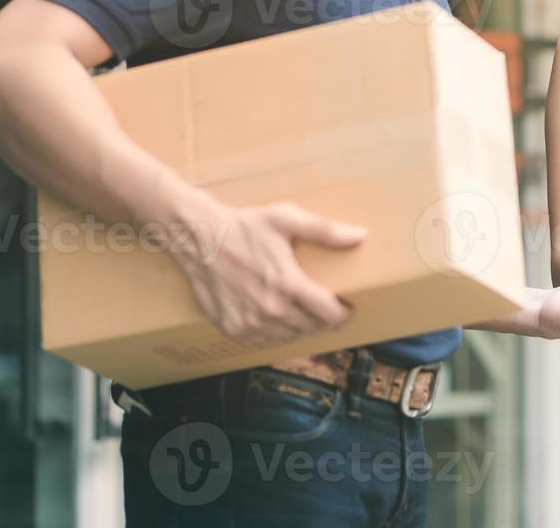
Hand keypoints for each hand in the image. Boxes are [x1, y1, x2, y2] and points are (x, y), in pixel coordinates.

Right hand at [169, 191, 366, 345]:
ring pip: (290, 336)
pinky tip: (279, 317)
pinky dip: (276, 332)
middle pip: (313, 327)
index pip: (330, 313)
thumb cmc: (245, 226)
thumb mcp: (287, 218)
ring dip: (303, 328)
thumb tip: (359, 236)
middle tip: (329, 309)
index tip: (349, 308)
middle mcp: (271, 309)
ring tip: (307, 313)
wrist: (200, 239)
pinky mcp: (234, 329)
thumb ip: (325, 230)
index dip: (345, 313)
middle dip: (326, 320)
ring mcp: (251, 323)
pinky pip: (265, 340)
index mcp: (288, 284)